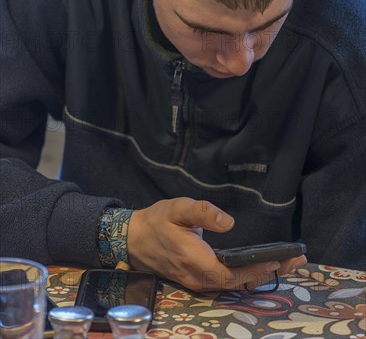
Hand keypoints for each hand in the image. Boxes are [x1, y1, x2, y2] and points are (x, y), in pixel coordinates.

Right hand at [127, 197, 306, 290]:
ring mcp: (198, 282)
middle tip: (296, 260)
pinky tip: (261, 266)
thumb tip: (230, 222)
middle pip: (238, 281)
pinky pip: (227, 282)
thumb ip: (203, 212)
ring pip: (234, 284)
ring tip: (286, 262)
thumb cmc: (157, 221)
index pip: (230, 272)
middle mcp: (198, 278)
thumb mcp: (177, 207)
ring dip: (260, 274)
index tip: (278, 259)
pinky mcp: (199, 279)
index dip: (255, 269)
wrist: (135, 239)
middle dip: (268, 271)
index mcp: (194, 260)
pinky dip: (247, 275)